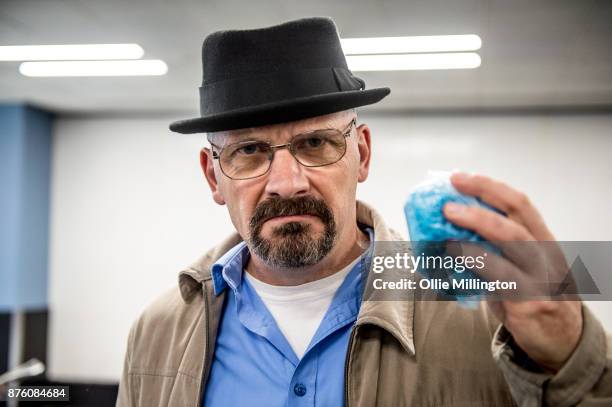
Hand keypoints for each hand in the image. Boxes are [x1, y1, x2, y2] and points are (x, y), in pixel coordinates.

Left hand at [443, 172, 582, 372]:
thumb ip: (494, 247)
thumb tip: (447, 228)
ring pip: (510, 246)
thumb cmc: (532, 294)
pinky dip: (473, 266)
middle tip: (447, 204)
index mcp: (543, 239)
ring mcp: (540, 279)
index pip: (519, 204)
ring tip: (445, 229)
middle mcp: (545, 255)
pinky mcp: (529, 303)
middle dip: (479, 208)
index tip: (459, 177)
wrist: (561, 340)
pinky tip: (452, 259)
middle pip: (514, 222)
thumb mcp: (521, 265)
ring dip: (474, 234)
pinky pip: (498, 280)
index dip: (488, 187)